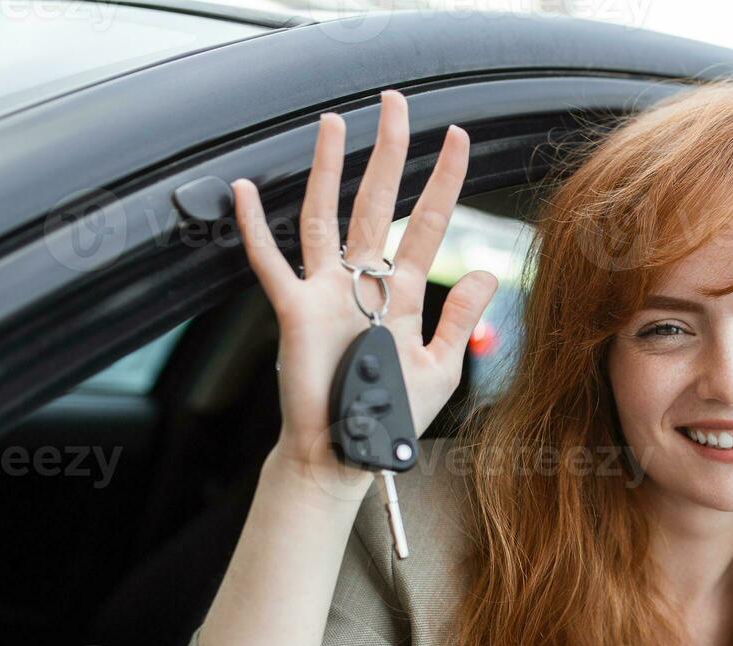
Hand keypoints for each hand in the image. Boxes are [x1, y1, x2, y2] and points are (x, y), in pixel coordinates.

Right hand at [230, 89, 498, 484]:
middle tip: (396, 104)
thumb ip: (462, 319)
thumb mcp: (441, 368)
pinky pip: (270, 262)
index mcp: (402, 294)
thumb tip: (488, 273)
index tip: (458, 140)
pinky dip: (254, 227)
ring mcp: (326, 293)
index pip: (426, 224)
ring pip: (325, 216)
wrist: (348, 455)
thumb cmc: (391, 417)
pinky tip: (245, 190)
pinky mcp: (294, 312)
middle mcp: (363, 283)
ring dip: (328, 170)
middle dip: (389, 153)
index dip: (443, 182)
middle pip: (376, 203)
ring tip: (334, 123)